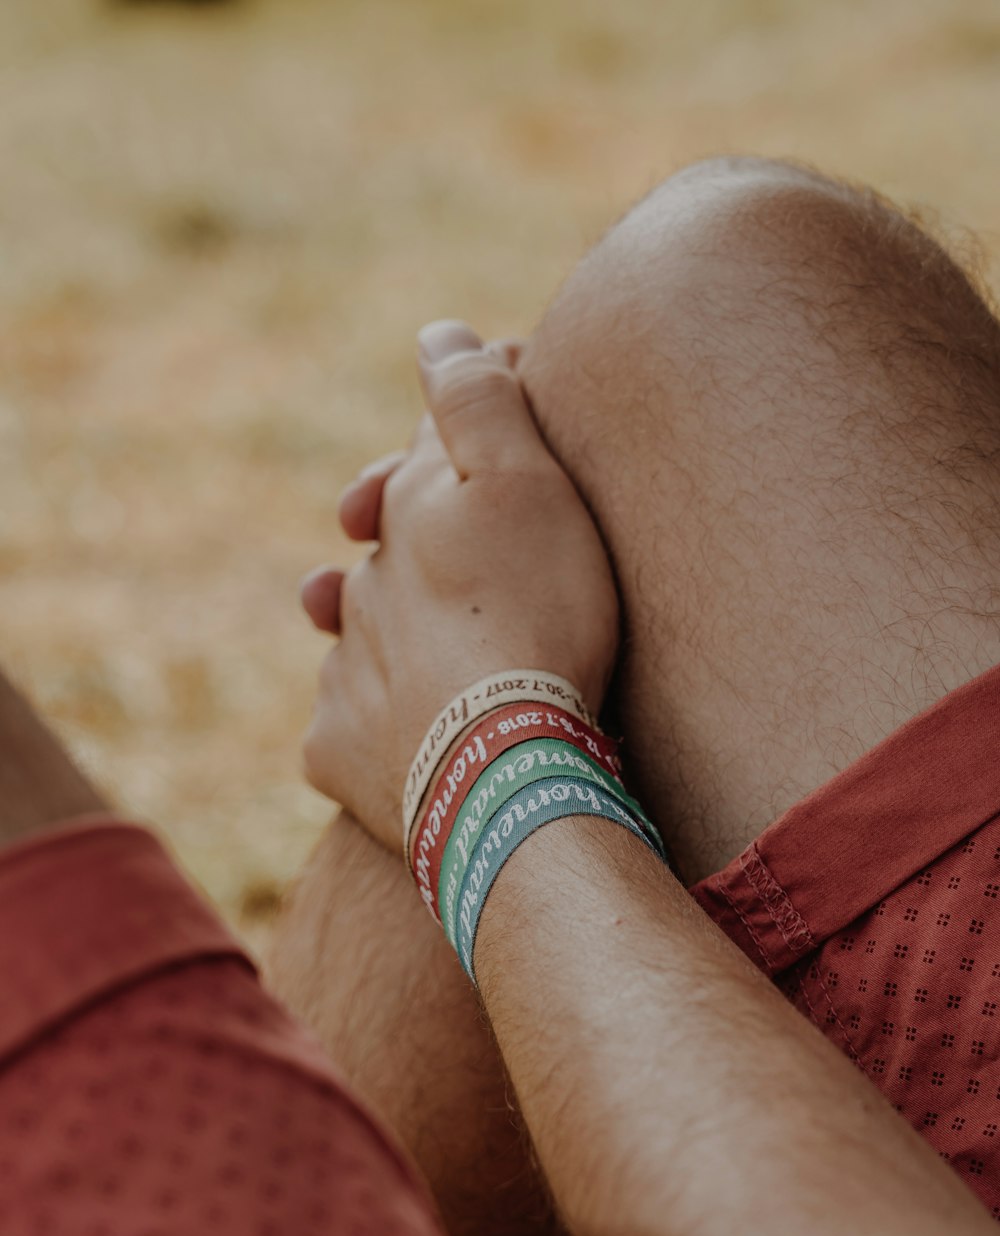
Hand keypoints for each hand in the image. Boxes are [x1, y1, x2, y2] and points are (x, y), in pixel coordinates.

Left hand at [300, 321, 618, 851]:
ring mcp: (341, 674)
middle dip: (421, 549)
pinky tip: (418, 732)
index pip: (424, 462)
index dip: (465, 450)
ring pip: (361, 640)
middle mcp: (359, 588)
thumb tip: (436, 331)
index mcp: (406, 517)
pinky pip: (349, 725)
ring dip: (391, 636)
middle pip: (389, 554)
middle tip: (480, 574)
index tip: (511, 453)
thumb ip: (477, 401)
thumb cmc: (539, 617)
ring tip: (445, 655)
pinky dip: (379, 719)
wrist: (507, 765)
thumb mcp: (526, 486)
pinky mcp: (333, 752)